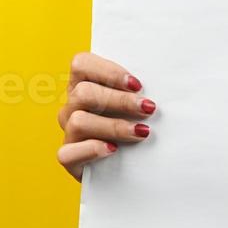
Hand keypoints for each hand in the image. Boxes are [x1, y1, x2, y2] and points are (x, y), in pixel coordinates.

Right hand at [56, 51, 155, 180]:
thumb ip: (138, 89)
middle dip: (120, 100)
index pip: (81, 64)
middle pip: (83, 92)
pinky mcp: (69, 158)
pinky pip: (68, 153)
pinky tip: (113, 149)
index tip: (137, 84)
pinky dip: (92, 150)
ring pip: (79, 121)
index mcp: (83, 83)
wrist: (132, 163)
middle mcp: (72, 106)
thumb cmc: (136, 123)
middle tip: (148, 108)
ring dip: (114, 126)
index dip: (108, 72)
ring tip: (141, 132)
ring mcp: (68, 132)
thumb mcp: (137, 102)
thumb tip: (159, 82)